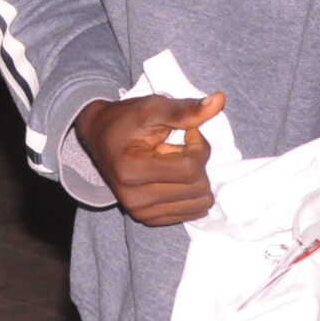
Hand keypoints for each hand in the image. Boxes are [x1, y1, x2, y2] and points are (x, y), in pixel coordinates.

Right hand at [74, 92, 225, 226]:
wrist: (99, 136)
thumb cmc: (126, 120)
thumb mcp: (153, 108)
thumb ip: (185, 110)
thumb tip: (220, 100)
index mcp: (131, 170)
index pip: (191, 168)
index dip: (199, 146)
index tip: (187, 132)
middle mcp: (134, 199)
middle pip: (198, 187)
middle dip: (196, 163)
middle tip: (175, 147)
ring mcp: (140, 213)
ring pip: (200, 203)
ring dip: (194, 179)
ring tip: (172, 163)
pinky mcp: (148, 220)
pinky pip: (192, 214)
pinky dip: (190, 193)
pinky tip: (172, 178)